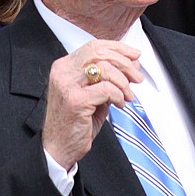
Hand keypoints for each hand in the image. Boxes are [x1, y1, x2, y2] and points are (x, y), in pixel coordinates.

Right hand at [42, 39, 142, 170]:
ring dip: (123, 81)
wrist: (57, 149)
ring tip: (128, 95)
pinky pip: (106, 89)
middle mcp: (63, 72)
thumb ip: (108, 78)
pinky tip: (119, 104)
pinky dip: (118, 95)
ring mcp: (67, 85)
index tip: (134, 55)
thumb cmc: (75, 123)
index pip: (94, 46)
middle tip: (137, 76)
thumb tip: (131, 64)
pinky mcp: (75, 100)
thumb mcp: (93, 94)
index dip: (118, 48)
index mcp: (65, 67)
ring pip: (104, 68)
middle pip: (99, 53)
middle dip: (125, 63)